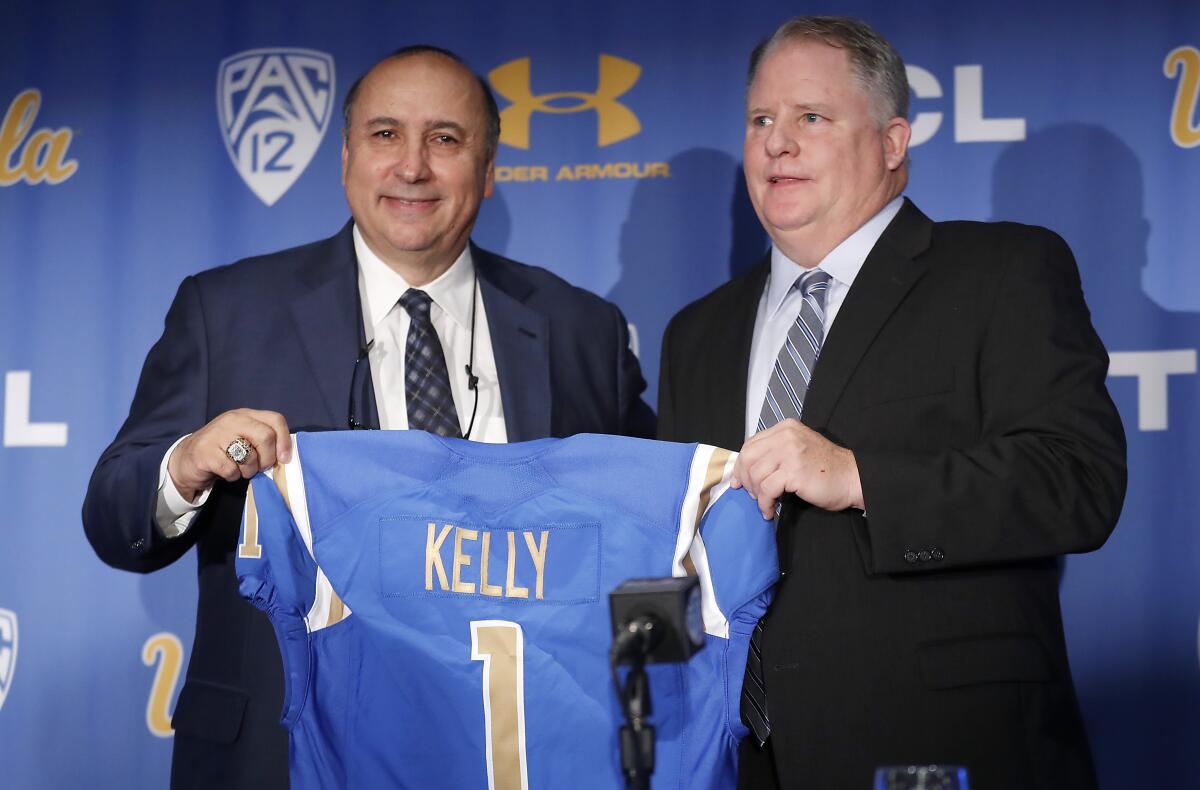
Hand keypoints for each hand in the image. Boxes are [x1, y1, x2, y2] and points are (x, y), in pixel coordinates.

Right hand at [166, 409, 291, 501]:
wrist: (187, 460)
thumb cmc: (222, 450)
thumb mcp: (243, 437)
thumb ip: (263, 440)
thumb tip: (286, 455)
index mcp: (245, 415)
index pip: (275, 419)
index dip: (284, 440)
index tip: (284, 458)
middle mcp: (231, 420)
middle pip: (265, 437)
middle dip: (268, 458)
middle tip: (260, 467)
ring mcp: (217, 435)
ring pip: (249, 456)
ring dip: (249, 470)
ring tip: (240, 469)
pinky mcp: (205, 452)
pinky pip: (231, 469)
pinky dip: (233, 476)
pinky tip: (226, 472)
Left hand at [731, 419, 863, 518]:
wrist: (853, 478)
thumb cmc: (826, 469)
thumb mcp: (798, 450)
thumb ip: (775, 452)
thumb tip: (746, 470)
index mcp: (785, 428)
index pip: (751, 444)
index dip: (741, 465)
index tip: (739, 481)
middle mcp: (786, 436)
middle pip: (748, 457)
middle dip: (745, 479)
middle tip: (752, 494)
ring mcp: (790, 452)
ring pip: (755, 474)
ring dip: (756, 494)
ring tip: (765, 503)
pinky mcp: (794, 471)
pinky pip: (767, 489)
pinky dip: (765, 503)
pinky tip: (770, 511)